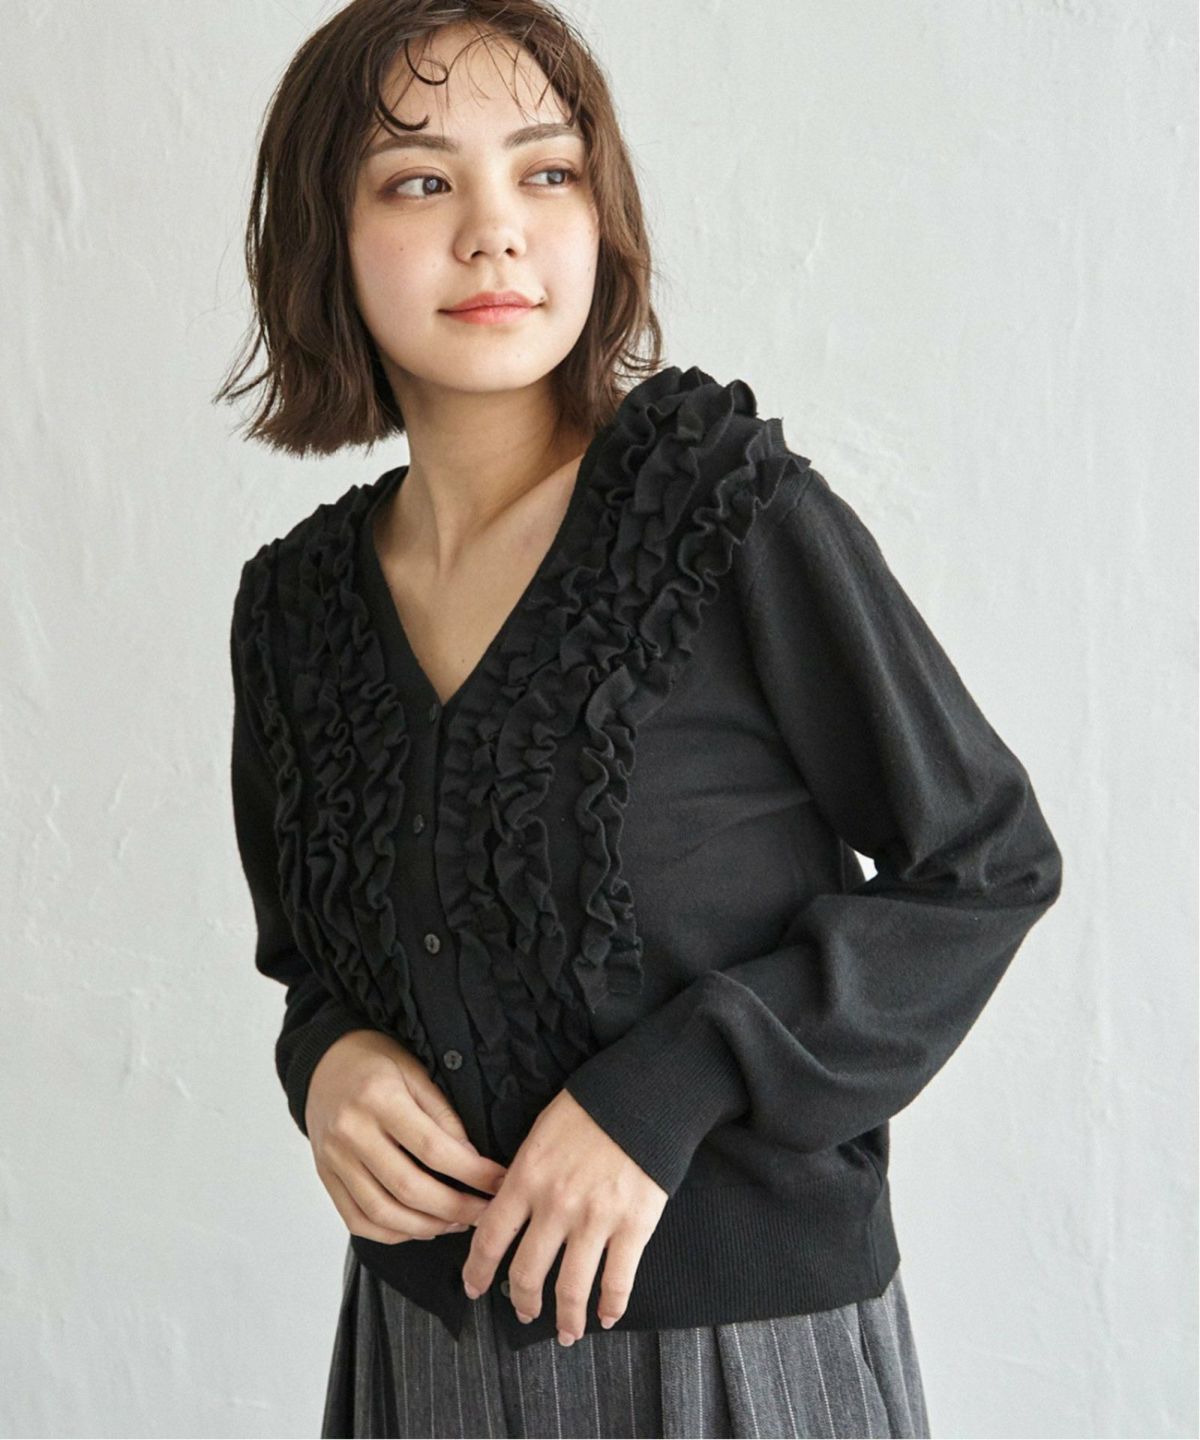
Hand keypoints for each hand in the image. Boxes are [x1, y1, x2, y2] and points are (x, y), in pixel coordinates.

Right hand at [306, 1030, 508, 1241]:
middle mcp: (351, 1133)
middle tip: (485, 1213)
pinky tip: (419, 1227)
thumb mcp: (415, 1071)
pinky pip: (357, 1220)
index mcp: (378, 1099)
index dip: (471, 1173)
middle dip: (454, 1208)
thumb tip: (471, 1159)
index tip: (498, 1183)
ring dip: (426, 1226)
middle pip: (408, 1187)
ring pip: (382, 1212)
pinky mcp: (326, 1177)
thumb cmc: (374, 1061)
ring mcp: (334, 1159)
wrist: (323, 1062)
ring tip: (457, 1223)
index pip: (431, 1148)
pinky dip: (391, 1233)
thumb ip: (442, 1115)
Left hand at [460, 1089, 667, 1342]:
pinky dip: (610, 1307)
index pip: (490, 1238)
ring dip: (565, 1318)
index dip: (477, 1271)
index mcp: (527, 1178)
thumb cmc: (589, 1108)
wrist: (643, 1097)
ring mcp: (596, 1220)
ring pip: (570, 1288)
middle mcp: (556, 1206)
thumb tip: (506, 1207)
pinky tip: (606, 1317)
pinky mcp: (634, 1227)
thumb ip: (522, 1174)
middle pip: (526, 1272)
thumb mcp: (540, 1133)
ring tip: (566, 1332)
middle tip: (523, 1311)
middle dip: (521, 1301)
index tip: (474, 1287)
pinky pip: (617, 1281)